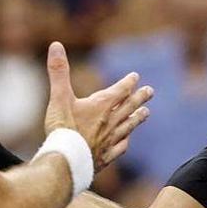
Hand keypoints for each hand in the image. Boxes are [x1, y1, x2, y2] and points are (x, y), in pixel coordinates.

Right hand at [42, 42, 152, 171]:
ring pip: (128, 126)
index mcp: (101, 106)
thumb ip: (59, 72)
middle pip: (129, 107)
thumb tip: (56, 46)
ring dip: (137, 117)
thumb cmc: (62, 129)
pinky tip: (127, 141)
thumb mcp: (59, 97)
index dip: (128, 82)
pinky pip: (120, 147)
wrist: (66, 161)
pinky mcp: (105, 156)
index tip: (135, 77)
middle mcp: (110, 122)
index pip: (120, 90)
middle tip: (150, 91)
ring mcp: (109, 140)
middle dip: (139, 97)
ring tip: (146, 112)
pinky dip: (125, 141)